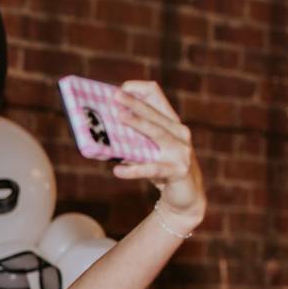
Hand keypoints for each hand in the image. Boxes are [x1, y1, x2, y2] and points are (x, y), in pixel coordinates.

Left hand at [114, 81, 206, 225]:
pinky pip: (153, 168)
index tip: (120, 90)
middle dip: (134, 104)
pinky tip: (117, 170)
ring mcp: (181, 151)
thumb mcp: (147, 151)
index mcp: (171, 123)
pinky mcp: (179, 171)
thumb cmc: (161, 169)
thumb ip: (131, 140)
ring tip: (120, 118)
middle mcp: (179, 133)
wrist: (185, 197)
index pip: (157, 96)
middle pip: (154, 113)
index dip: (139, 90)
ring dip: (138, 124)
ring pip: (157, 133)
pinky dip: (134, 170)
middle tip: (114, 97)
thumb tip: (102, 134)